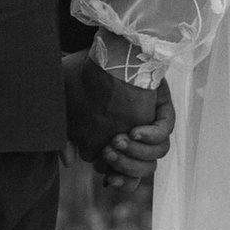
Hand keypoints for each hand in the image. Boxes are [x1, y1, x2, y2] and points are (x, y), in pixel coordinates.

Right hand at [64, 48, 172, 189]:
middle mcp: (135, 137)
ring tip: (118, 138)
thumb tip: (69, 162)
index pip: (120, 173)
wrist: (105, 53)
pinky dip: (152, 135)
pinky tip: (135, 130)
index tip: (107, 176)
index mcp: (116, 140)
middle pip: (139, 171)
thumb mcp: (64, 108)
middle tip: (109, 150)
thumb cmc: (82, 77)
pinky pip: (165, 131)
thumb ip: (65, 138)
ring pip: (155, 155)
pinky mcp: (159, 112)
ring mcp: (149, 125)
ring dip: (137, 154)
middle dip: (124, 166)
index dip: (114, 175)